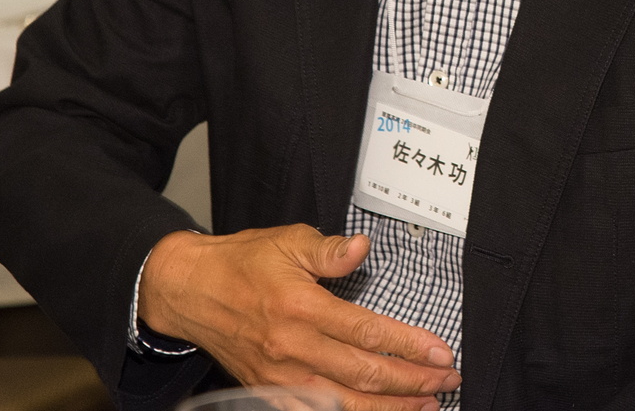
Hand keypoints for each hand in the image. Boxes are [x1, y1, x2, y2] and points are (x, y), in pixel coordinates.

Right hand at [139, 225, 460, 410]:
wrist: (188, 290)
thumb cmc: (240, 264)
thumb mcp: (286, 241)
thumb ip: (328, 250)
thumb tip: (361, 247)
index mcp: (301, 307)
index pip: (367, 333)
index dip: (409, 346)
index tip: (440, 353)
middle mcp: (291, 347)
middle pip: (363, 373)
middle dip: (410, 382)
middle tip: (445, 382)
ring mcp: (278, 375)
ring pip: (343, 402)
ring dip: (388, 407)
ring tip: (424, 406)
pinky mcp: (267, 390)